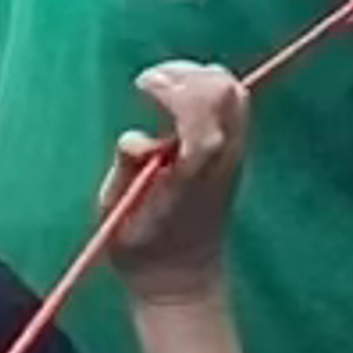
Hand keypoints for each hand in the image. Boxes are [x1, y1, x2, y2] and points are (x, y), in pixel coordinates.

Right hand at [106, 60, 246, 283]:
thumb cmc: (141, 250)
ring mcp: (234, 157)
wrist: (181, 278)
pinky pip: (233, 105)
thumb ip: (127, 171)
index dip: (173, 90)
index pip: (202, 120)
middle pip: (226, 93)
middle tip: (149, 82)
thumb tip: (138, 139)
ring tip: (162, 86)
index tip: (140, 86)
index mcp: (192, 176)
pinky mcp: (234, 154)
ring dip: (197, 77)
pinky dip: (206, 88)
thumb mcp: (118, 215)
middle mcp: (221, 162)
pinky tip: (178, 99)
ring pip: (235, 93)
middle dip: (185, 74)